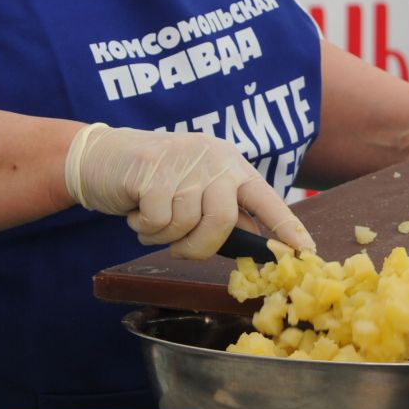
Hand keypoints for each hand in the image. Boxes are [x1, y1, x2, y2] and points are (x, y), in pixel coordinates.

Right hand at [65, 124, 315, 259]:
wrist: (101, 157)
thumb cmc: (155, 180)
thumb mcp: (196, 189)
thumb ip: (226, 211)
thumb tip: (258, 244)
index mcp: (231, 165)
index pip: (266, 198)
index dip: (287, 226)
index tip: (307, 251)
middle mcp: (213, 158)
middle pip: (224, 220)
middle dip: (200, 246)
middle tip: (179, 247)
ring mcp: (182, 161)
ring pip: (186, 224)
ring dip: (164, 236)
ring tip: (152, 217)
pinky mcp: (151, 169)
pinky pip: (158, 221)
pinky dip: (144, 227)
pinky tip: (136, 209)